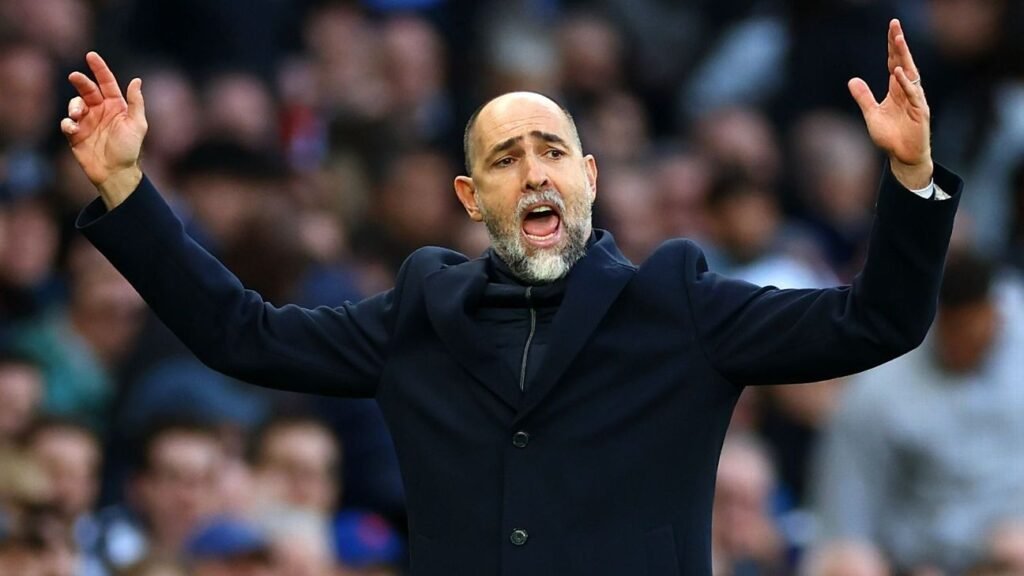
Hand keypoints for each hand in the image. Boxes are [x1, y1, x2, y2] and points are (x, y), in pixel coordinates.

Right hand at [61, 52, 147, 208]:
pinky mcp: (75, 134)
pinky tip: (73, 128)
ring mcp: (87, 121)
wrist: (116, 173)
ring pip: (75, 103)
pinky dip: (67, 123)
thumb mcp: (137, 125)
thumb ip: (136, 103)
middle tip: (75, 77)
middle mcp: (101, 111)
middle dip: (81, 82)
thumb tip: (136, 80)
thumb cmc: (129, 149)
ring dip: (74, 105)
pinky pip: (66, 122)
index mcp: (116, 106)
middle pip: (87, 90)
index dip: (99, 69)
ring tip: (77, 114)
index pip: (106, 83)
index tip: (91, 55)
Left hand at [849, 19, 932, 189]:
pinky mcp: (921, 111)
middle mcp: (908, 90)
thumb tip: (852, 80)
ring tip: (898, 40)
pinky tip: (898, 72)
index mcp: (896, 89)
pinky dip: (906, 83)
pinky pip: (913, 94)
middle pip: (903, 62)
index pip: (893, 62)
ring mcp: (916, 99)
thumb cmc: (890, 136)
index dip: (892, 46)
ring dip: (904, 57)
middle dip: (899, 44)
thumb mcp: (872, 114)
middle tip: (895, 25)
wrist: (903, 156)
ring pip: (910, 73)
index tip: (891, 28)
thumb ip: (863, 97)